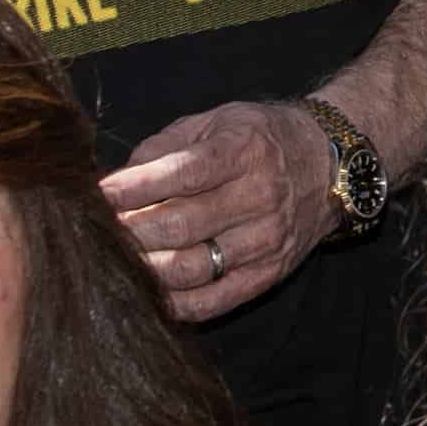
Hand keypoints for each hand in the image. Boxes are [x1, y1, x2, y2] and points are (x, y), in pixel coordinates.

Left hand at [103, 100, 341, 320]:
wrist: (329, 165)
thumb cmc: (259, 139)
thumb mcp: (215, 123)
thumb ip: (162, 150)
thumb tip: (112, 184)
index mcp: (244, 151)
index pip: (182, 174)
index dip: (134, 189)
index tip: (98, 195)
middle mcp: (259, 197)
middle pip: (181, 225)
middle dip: (130, 231)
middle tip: (98, 233)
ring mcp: (266, 240)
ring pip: (192, 267)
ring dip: (145, 268)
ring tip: (117, 262)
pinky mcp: (268, 274)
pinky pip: (213, 300)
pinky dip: (174, 302)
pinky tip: (148, 291)